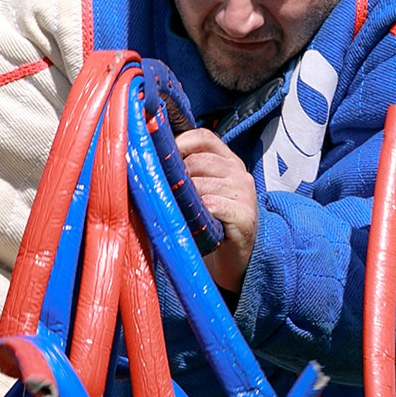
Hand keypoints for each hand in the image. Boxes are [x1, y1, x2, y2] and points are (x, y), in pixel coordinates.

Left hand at [175, 127, 258, 298]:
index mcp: (229, 161)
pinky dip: (199, 213)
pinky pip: (213, 205)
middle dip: (178, 177)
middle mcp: (239, 173)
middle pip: (199, 161)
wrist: (235, 259)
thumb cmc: (211, 223)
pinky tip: (196, 222)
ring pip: (202, 184)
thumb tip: (150, 159)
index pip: (204, 137)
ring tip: (183, 212)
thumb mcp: (201, 192)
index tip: (161, 154)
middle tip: (168, 195)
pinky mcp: (245, 216)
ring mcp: (245, 194)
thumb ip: (187, 173)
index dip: (181, 141)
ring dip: (186, 199)